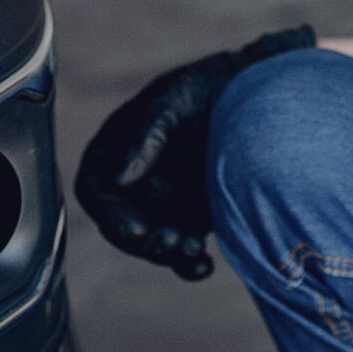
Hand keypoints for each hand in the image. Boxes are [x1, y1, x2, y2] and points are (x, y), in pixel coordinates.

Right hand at [74, 27, 315, 279]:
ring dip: (168, 254)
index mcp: (115, 150)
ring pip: (153, 243)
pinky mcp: (192, 216)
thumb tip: (119, 179)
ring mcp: (163, 202)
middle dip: (143, 242)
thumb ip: (145, 134)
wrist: (256, 92)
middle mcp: (135, 181)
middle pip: (123, 226)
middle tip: (170, 243)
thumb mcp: (173, 99)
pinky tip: (205, 265)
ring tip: (193, 251)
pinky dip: (190, 263)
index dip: (109, 215)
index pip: (96, 191)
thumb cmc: (205, 86)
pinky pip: (183, 249)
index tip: (135, 230)